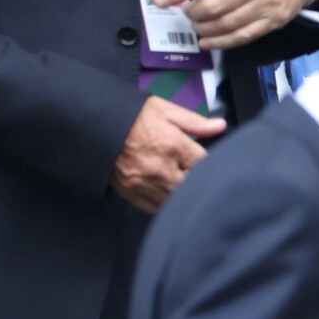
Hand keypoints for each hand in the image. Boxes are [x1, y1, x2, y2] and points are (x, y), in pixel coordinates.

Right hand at [110, 94, 224, 212]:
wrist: (98, 125)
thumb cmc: (133, 116)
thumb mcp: (166, 110)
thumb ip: (195, 122)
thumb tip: (220, 126)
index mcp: (173, 145)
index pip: (204, 163)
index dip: (208, 162)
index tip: (204, 159)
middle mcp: (160, 168)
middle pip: (191, 186)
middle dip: (195, 179)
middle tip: (191, 170)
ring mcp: (145, 184)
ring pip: (174, 199)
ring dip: (180, 192)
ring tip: (177, 179)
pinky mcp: (131, 193)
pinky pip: (155, 207)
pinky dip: (163, 201)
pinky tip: (164, 189)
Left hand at [155, 0, 318, 47]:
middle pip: (214, 5)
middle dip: (192, 12)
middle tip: (186, 10)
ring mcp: (268, 3)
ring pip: (227, 24)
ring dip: (204, 28)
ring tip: (196, 23)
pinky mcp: (275, 20)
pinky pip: (243, 36)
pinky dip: (221, 42)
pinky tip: (207, 41)